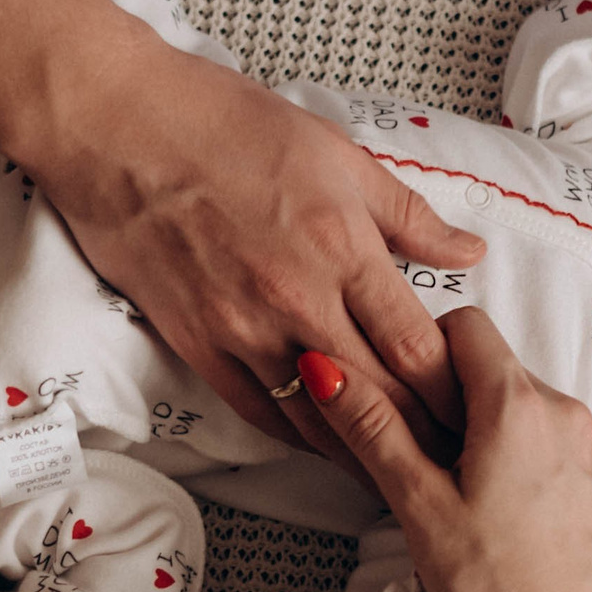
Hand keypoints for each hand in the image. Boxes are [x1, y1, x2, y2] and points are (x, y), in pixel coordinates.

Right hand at [29, 36, 486, 461]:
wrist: (117, 126)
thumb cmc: (222, 123)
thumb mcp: (336, 154)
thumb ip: (406, 214)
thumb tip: (467, 252)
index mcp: (342, 246)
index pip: (417, 347)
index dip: (454, 391)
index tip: (475, 411)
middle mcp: (296, 297)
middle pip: (377, 394)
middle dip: (422, 433)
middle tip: (453, 459)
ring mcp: (242, 327)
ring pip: (318, 416)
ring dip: (362, 448)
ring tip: (400, 469)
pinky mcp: (196, 343)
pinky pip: (258, 410)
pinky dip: (298, 434)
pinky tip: (326, 444)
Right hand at [304, 310, 591, 591]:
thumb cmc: (496, 585)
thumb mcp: (420, 505)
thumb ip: (374, 429)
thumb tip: (326, 369)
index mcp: (518, 403)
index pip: (463, 324)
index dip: (420, 349)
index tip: (398, 397)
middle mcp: (561, 409)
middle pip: (490, 364)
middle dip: (445, 395)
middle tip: (414, 454)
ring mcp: (584, 443)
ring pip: (516, 402)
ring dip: (477, 427)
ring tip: (450, 488)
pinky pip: (543, 437)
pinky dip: (511, 453)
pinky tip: (490, 506)